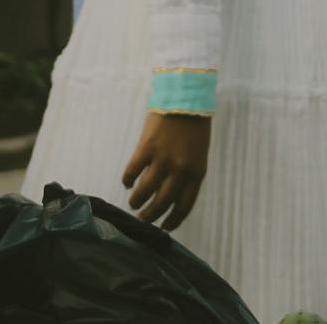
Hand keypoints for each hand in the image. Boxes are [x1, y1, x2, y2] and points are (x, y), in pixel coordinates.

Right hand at [123, 111, 211, 229]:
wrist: (186, 98)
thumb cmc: (195, 126)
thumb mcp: (198, 154)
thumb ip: (188, 174)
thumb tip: (170, 195)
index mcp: (196, 172)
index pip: (185, 206)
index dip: (173, 220)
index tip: (164, 228)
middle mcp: (180, 170)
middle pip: (162, 203)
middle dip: (150, 216)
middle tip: (142, 220)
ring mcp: (163, 159)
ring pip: (145, 191)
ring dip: (137, 201)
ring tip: (133, 203)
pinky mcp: (147, 148)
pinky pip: (133, 172)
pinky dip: (128, 180)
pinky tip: (128, 182)